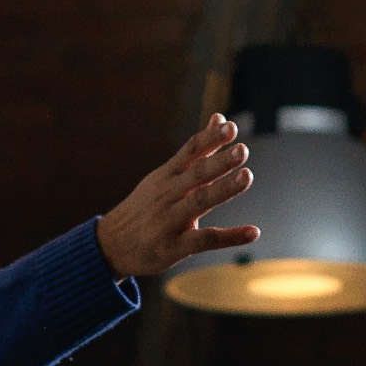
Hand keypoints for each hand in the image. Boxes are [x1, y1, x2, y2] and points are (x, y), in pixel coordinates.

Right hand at [97, 116, 262, 278]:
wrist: (112, 245)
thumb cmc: (146, 207)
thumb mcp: (165, 176)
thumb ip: (196, 151)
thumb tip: (220, 118)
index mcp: (167, 176)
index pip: (190, 152)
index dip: (210, 139)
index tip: (229, 127)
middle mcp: (168, 195)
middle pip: (196, 174)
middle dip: (219, 161)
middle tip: (242, 150)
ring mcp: (170, 221)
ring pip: (199, 202)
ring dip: (224, 189)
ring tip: (247, 176)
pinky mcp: (174, 247)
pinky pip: (205, 240)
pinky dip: (230, 237)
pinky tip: (253, 232)